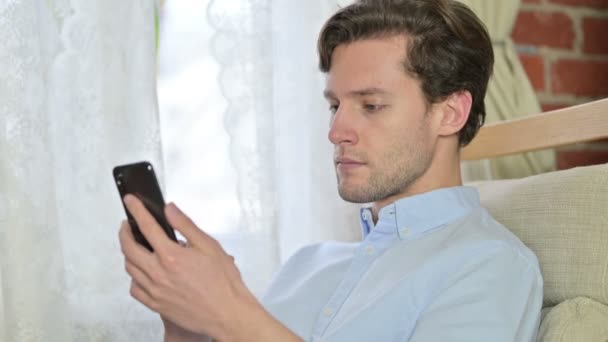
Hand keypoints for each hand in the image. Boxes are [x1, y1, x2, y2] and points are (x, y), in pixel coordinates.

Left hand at [118, 194, 258, 339]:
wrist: (227, 313)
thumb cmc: (223, 281)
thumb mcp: (209, 246)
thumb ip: (186, 226)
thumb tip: (169, 209)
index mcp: (171, 256)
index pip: (147, 226)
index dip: (136, 210)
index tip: (130, 201)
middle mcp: (158, 273)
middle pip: (129, 248)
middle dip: (125, 233)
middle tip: (127, 225)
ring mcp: (155, 291)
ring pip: (130, 269)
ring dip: (128, 254)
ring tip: (134, 246)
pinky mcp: (156, 305)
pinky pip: (135, 289)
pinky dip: (134, 278)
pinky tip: (142, 273)